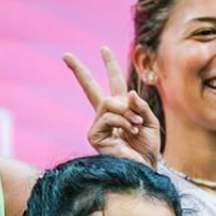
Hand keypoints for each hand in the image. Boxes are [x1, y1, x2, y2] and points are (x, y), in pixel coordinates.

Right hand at [63, 47, 160, 166]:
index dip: (109, 65)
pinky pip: (109, 116)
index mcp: (119, 109)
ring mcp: (97, 125)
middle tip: (65, 55)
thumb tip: (126, 94)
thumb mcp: (149, 120)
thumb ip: (139, 105)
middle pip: (89, 87)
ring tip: (135, 126)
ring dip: (127, 112)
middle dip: (78, 70)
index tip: (102, 48)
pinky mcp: (93, 135)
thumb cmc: (147, 148)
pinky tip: (128, 133)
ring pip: (109, 102)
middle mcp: (105, 115)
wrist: (144, 167)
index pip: (112, 83)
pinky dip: (123, 121)